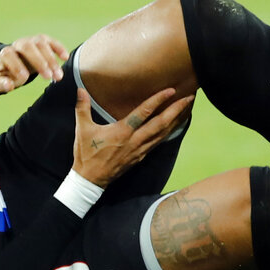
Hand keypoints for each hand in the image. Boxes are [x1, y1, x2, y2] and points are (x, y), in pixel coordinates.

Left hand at [0, 35, 69, 92]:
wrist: (16, 62)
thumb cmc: (9, 74)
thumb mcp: (2, 81)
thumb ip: (2, 84)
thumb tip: (9, 86)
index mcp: (6, 53)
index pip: (9, 54)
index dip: (16, 65)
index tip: (24, 77)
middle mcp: (19, 44)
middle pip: (27, 47)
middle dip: (39, 62)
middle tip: (48, 77)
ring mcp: (31, 41)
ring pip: (41, 44)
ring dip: (51, 60)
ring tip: (58, 76)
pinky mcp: (43, 41)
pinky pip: (51, 41)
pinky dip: (59, 48)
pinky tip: (65, 58)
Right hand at [73, 87, 193, 187]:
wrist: (90, 179)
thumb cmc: (86, 154)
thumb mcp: (83, 129)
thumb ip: (82, 108)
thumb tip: (80, 89)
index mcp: (122, 132)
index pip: (144, 113)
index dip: (158, 100)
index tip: (171, 90)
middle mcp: (135, 141)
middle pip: (161, 124)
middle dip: (176, 110)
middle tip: (190, 98)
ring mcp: (139, 150)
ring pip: (163, 134)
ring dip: (176, 121)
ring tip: (187, 109)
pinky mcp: (140, 157)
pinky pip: (158, 142)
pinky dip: (168, 133)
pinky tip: (174, 127)